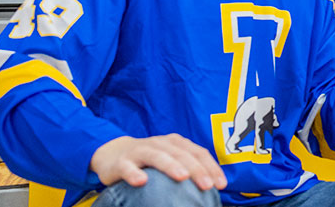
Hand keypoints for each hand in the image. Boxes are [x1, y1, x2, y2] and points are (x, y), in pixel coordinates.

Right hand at [90, 134, 225, 190]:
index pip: (198, 153)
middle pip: (181, 154)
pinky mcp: (121, 162)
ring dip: (171, 165)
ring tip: (182, 177)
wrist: (113, 154)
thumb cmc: (149, 161)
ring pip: (157, 156)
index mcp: (176, 143)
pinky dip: (134, 173)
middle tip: (207, 185)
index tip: (221, 184)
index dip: (211, 167)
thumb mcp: (170, 160)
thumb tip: (212, 190)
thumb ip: (188, 170)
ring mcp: (140, 151)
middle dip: (196, 169)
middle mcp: (160, 143)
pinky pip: (128, 167)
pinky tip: (141, 182)